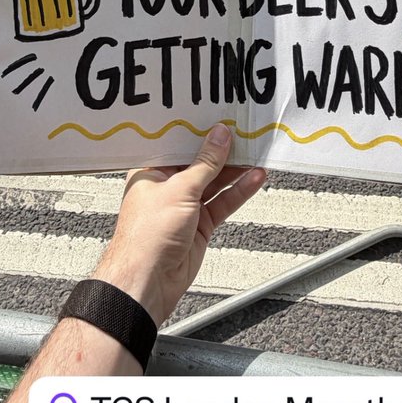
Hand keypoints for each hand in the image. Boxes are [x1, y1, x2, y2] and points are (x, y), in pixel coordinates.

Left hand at [92, 124, 265, 326]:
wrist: (148, 282)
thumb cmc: (145, 237)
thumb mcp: (180, 189)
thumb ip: (205, 163)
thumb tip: (219, 138)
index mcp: (150, 171)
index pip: (178, 144)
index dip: (198, 132)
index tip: (219, 120)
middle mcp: (166, 187)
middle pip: (199, 162)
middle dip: (221, 150)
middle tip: (244, 134)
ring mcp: (184, 206)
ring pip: (214, 182)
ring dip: (235, 170)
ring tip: (256, 153)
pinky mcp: (199, 225)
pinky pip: (222, 202)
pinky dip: (238, 191)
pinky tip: (254, 178)